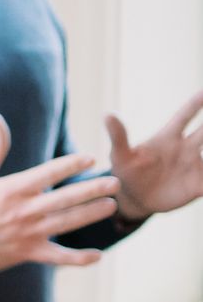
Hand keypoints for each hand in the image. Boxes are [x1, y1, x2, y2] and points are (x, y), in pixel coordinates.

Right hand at [0, 113, 118, 278]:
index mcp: (12, 189)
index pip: (49, 172)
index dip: (72, 164)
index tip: (90, 159)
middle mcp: (22, 211)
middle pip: (66, 198)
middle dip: (93, 189)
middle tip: (115, 182)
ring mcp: (26, 234)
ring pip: (66, 223)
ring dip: (91, 214)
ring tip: (111, 206)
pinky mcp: (25, 253)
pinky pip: (56, 257)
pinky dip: (77, 259)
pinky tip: (96, 257)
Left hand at [106, 90, 202, 221]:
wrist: (134, 199)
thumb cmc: (127, 172)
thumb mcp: (120, 156)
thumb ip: (118, 136)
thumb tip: (106, 114)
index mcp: (169, 137)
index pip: (186, 115)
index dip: (196, 102)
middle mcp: (187, 147)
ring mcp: (195, 164)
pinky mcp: (198, 184)